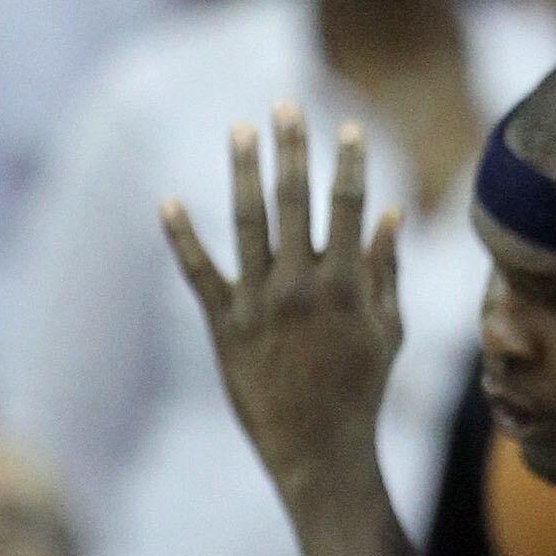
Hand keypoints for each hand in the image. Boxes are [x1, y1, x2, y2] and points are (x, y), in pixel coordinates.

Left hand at [162, 105, 406, 496]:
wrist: (320, 451)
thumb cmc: (360, 390)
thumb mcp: (387, 330)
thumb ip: (384, 270)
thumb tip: (389, 213)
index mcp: (346, 285)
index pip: (348, 209)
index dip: (348, 165)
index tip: (347, 126)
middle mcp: (302, 286)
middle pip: (296, 202)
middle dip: (291, 150)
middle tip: (284, 104)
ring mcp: (260, 303)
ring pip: (248, 224)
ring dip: (243, 173)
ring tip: (239, 130)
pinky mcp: (224, 324)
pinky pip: (199, 272)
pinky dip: (181, 238)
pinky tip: (167, 202)